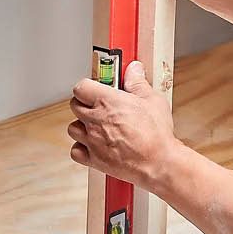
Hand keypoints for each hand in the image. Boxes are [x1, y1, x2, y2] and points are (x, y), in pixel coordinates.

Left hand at [68, 61, 177, 189]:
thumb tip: (133, 70)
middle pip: (74, 105)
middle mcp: (95, 120)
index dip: (88, 87)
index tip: (96, 88)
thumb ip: (138, 83)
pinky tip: (94, 145)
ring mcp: (92, 141)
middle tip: (99, 106)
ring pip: (73, 128)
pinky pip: (75, 151)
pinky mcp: (93, 159)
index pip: (81, 87)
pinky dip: (82, 148)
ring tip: (97, 126)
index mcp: (107, 102)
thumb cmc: (157, 134)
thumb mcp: (152, 100)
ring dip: (82, 125)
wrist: (159, 163)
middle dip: (85, 104)